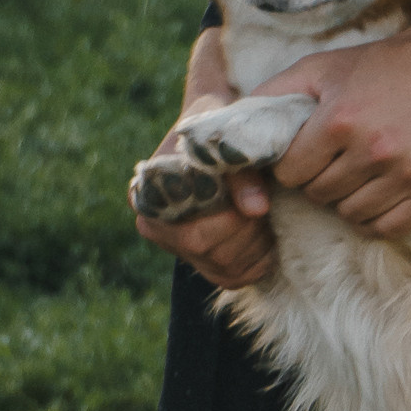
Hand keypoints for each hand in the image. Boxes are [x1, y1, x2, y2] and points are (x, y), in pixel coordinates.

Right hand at [133, 115, 278, 289]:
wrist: (225, 140)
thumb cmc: (221, 133)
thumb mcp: (227, 141)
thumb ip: (241, 172)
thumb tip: (256, 209)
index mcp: (147, 195)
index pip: (185, 222)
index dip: (226, 215)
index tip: (248, 194)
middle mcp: (156, 229)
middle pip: (205, 248)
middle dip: (244, 226)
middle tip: (262, 201)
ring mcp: (181, 252)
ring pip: (225, 267)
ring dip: (256, 240)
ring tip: (262, 212)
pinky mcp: (207, 267)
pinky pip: (238, 278)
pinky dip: (260, 258)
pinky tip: (263, 232)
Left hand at [270, 10, 410, 237]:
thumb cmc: (384, 64)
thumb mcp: (323, 67)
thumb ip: (274, 94)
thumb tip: (235, 125)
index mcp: (339, 120)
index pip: (291, 174)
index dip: (294, 164)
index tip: (308, 152)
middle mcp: (374, 151)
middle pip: (320, 195)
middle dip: (320, 179)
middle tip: (335, 159)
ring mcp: (408, 174)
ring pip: (351, 214)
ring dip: (347, 198)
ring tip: (359, 172)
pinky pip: (388, 227)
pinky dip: (377, 216)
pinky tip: (380, 191)